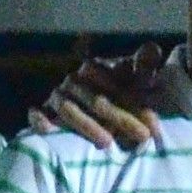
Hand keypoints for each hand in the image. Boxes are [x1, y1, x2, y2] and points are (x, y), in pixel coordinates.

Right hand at [29, 44, 169, 148]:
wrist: (87, 112)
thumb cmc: (116, 96)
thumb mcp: (132, 81)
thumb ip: (143, 67)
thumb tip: (153, 49)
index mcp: (94, 70)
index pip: (115, 86)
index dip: (135, 105)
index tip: (154, 124)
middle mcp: (74, 81)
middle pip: (96, 100)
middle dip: (120, 118)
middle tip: (141, 136)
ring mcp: (57, 96)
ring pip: (70, 109)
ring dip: (87, 125)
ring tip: (106, 143)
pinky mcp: (43, 112)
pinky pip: (38, 114)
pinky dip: (40, 120)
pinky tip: (48, 130)